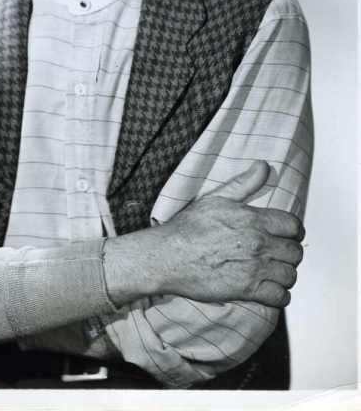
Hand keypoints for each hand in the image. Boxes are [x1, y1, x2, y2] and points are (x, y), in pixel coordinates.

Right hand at [105, 161, 303, 307]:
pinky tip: (268, 290)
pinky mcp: (247, 290)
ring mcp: (254, 268)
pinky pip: (280, 297)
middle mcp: (258, 243)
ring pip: (290, 275)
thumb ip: (245, 183)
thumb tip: (264, 166)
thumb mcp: (216, 198)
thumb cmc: (189, 226)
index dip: (292, 231)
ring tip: (272, 273)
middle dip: (288, 253)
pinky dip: (278, 296)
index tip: (284, 236)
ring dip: (284, 275)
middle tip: (275, 255)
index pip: (294, 226)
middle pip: (295, 252)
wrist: (168, 256)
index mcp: (253, 219)